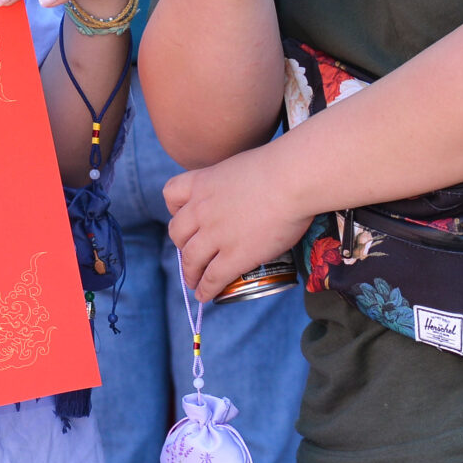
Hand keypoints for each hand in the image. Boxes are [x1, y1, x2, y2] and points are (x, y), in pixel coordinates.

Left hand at [164, 152, 314, 298]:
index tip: (184, 217)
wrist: (291, 180)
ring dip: (190, 274)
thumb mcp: (242, 167)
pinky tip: (206, 295)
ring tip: (194, 283)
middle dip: (182, 247)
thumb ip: (235, 182)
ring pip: (190, 259)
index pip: (171, 194)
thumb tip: (250, 191)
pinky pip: (212, 277)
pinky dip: (206, 289)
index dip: (176, 208)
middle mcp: (201, 209)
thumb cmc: (280, 168)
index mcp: (202, 183)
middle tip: (191, 256)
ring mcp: (215, 234)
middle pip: (177, 232)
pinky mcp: (233, 256)